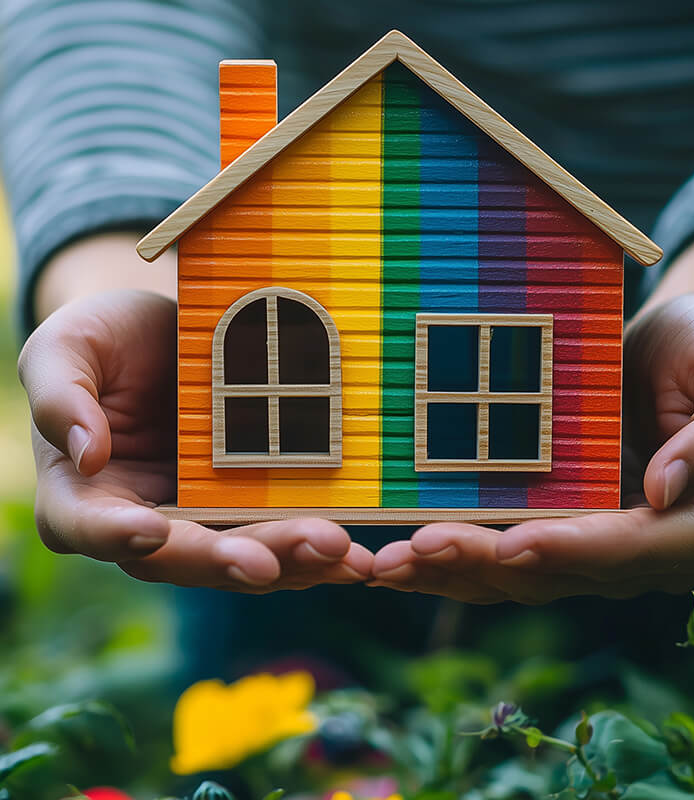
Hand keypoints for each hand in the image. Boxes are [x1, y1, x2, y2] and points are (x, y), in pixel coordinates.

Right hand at [18, 290, 371, 591]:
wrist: (166, 332)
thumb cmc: (106, 339)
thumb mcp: (68, 346)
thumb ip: (60, 394)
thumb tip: (86, 454)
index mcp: (82, 490)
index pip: (85, 525)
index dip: (114, 534)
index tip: (152, 531)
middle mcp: (141, 518)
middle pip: (179, 557)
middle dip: (228, 560)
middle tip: (271, 563)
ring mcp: (200, 515)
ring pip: (240, 555)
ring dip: (288, 561)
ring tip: (336, 554)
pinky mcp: (247, 503)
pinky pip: (279, 532)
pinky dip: (313, 545)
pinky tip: (351, 549)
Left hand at [370, 294, 693, 602]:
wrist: (690, 346)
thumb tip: (666, 490)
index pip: (629, 549)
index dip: (568, 550)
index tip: (510, 544)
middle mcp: (646, 549)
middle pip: (559, 570)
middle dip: (484, 563)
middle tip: (415, 550)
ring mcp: (599, 541)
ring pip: (521, 573)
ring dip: (455, 571)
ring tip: (389, 564)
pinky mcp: (563, 522)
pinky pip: (508, 549)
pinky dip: (459, 554)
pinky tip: (408, 552)